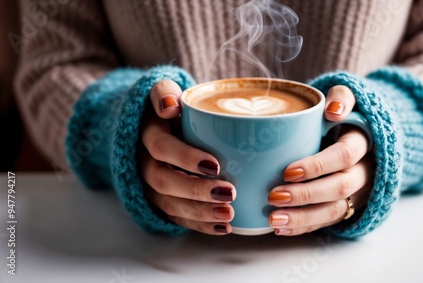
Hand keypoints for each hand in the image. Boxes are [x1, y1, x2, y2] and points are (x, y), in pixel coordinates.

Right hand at [139, 80, 235, 234]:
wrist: (149, 125)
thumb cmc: (167, 107)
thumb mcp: (161, 90)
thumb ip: (163, 92)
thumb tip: (169, 106)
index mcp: (146, 134)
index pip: (161, 147)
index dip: (185, 158)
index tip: (215, 165)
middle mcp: (143, 162)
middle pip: (163, 181)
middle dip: (196, 191)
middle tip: (229, 193)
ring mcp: (148, 185)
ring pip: (168, 204)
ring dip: (199, 212)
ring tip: (229, 215)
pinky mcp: (158, 201)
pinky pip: (174, 217)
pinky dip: (198, 225)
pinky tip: (223, 228)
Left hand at [268, 85, 372, 235]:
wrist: (360, 136)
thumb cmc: (343, 117)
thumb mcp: (347, 98)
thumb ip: (342, 97)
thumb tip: (333, 111)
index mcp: (362, 143)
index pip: (344, 156)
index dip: (318, 165)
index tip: (288, 170)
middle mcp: (363, 171)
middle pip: (339, 188)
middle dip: (306, 195)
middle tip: (274, 197)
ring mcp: (357, 192)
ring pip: (335, 210)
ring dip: (303, 217)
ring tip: (273, 219)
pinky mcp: (347, 206)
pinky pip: (328, 221)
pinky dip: (305, 227)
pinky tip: (281, 228)